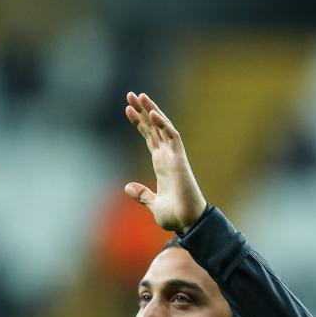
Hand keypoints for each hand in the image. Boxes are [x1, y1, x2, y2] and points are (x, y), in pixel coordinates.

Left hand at [124, 92, 206, 233]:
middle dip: (143, 110)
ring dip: (152, 111)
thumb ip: (141, 194)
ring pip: (162, 127)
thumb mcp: (152, 204)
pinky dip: (163, 124)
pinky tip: (152, 112)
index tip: (128, 109)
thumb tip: (127, 187)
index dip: (139, 122)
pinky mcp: (180, 159)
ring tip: (140, 96)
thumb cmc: (175, 215)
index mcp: (161, 164)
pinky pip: (172, 137)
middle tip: (131, 94)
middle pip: (154, 127)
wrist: (187, 222)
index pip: (149, 137)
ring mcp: (174, 156)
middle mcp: (167, 157)